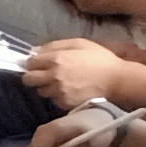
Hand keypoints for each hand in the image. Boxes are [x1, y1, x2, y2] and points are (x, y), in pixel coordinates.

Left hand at [24, 36, 138, 108]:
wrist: (117, 80)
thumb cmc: (100, 59)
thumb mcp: (79, 43)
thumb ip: (55, 45)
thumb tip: (35, 51)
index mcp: (56, 59)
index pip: (30, 63)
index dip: (33, 64)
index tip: (39, 64)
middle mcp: (53, 76)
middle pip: (28, 80)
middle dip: (33, 77)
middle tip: (43, 76)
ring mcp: (58, 91)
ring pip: (40, 91)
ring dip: (46, 88)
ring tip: (59, 84)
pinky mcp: (65, 103)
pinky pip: (53, 100)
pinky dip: (57, 97)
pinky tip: (68, 92)